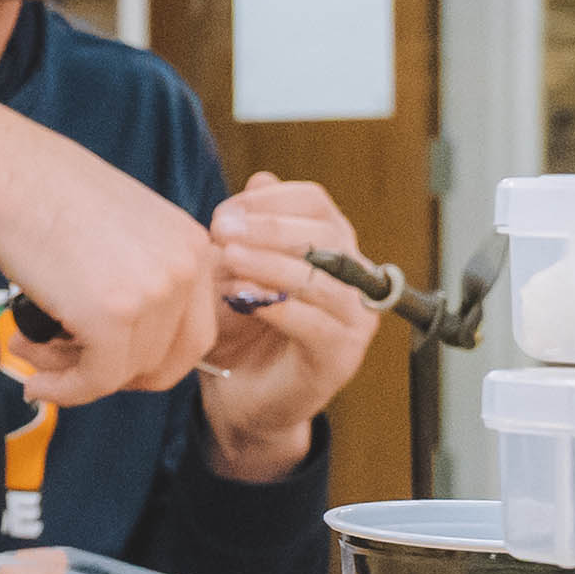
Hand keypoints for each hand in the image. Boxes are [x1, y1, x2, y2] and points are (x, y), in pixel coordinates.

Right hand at [0, 92, 216, 407]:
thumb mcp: (114, 228)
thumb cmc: (36, 191)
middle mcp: (185, 267)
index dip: (152, 360)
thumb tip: (125, 337)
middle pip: (172, 360)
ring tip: (29, 351)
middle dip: (118, 376)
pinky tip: (32, 382)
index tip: (108, 363)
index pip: (195, 331)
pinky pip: (95, 380)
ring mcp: (153, 292)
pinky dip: (63, 390)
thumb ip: (134, 274)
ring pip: (127, 374)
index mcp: (190, 243)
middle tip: (70, 366)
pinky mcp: (112, 317)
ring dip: (74, 375)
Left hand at [201, 171, 379, 480]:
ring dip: (271, 264)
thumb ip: (250, 227)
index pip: (315, 202)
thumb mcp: (234, 268)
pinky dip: (278, 307)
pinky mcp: (341, 357)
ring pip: (321, 278)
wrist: (238, 394)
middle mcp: (353, 277)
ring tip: (228, 258)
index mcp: (332, 245)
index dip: (270, 199)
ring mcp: (353, 318)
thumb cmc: (239, 326)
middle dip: (268, 227)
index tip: (225, 209)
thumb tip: (261, 179)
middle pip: (323, 234)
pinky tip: (245, 299)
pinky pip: (316, 324)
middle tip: (220, 229)